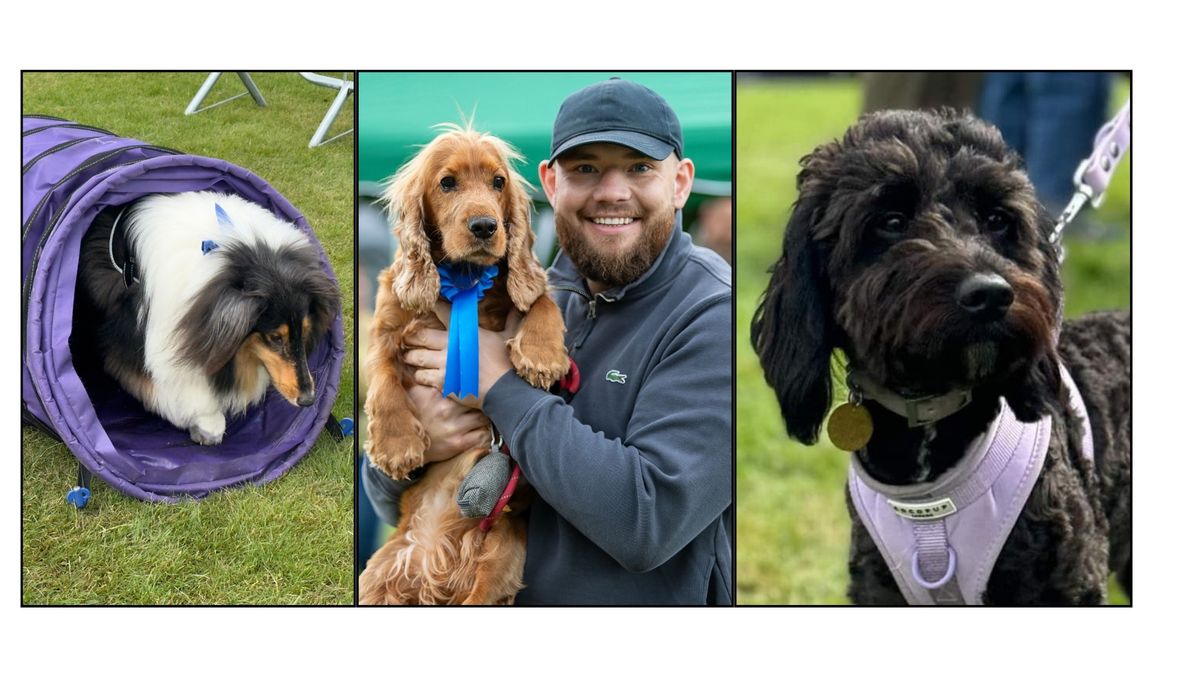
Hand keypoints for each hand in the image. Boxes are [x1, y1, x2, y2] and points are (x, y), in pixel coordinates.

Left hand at [403, 303, 521, 407]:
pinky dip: (421, 376)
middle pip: (422, 336)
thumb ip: (511, 321)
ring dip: (413, 358)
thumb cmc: (506, 363)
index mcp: (465, 332)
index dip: (434, 306)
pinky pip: (423, 376)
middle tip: (408, 338)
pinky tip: (422, 376)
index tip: (428, 303)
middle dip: (413, 337)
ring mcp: (444, 365)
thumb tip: (519, 307)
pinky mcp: (442, 382)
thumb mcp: (508, 338)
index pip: (445, 313)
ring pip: (418, 358)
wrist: (504, 391)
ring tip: (410, 358)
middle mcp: (451, 346)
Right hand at [407, 383, 492, 462]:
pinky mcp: (459, 443)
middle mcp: (447, 409)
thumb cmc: (412, 417)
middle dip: (483, 400)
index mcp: (438, 394)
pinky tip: (483, 430)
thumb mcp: (414, 394)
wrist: (405, 445)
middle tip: (487, 401)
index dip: (474, 385)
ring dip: (485, 417)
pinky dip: (486, 433)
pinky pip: (483, 436)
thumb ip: (426, 378)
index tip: (479, 385)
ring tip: (485, 416)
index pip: (465, 384)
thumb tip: (434, 362)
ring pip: (483, 417)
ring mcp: (454, 427)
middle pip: (477, 400)